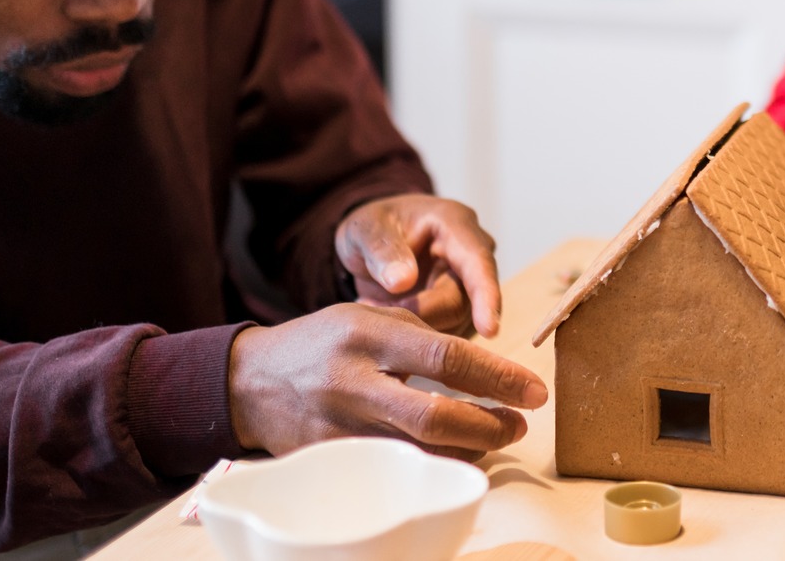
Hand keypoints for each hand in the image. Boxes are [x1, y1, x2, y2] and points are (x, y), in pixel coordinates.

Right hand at [228, 303, 547, 460]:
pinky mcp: (329, 460)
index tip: (534, 391)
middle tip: (519, 423)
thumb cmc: (323, 342)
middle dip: (490, 425)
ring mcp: (337, 427)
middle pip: (436, 417)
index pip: (447, 358)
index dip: (499, 377)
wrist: (250, 381)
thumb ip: (423, 335)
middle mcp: (352, 381)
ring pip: (417, 452)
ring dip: (468, 450)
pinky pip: (392, 469)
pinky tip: (452, 454)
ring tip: (494, 436)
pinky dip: (430, 464)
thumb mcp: (368, 315)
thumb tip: (487, 368)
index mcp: (367, 334)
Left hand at [336, 195, 500, 337]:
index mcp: (455, 225)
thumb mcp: (363, 229)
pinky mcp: (461, 310)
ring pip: (456, 324)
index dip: (486, 297)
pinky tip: (391, 324)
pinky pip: (447, 335)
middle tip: (375, 311)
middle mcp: (472, 255)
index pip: (478, 263)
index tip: (489, 330)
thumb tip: (402, 281)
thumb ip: (381, 250)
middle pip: (462, 302)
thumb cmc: (373, 228)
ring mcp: (469, 285)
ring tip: (376, 309)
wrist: (374, 242)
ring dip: (417, 329)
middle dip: (421, 317)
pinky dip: (419, 339)